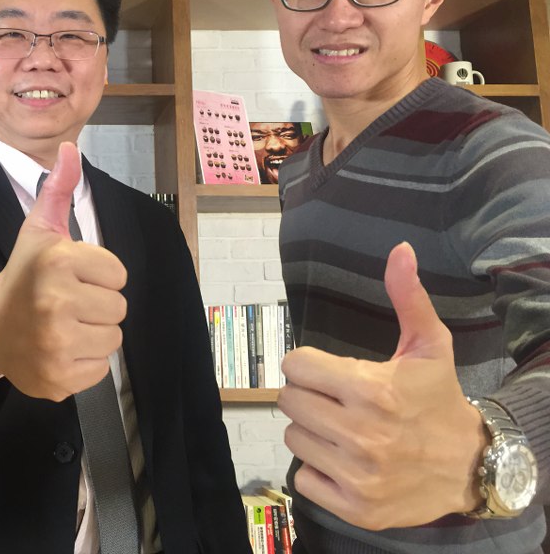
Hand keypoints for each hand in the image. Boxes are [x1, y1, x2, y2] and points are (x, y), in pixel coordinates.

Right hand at [0, 142, 127, 400]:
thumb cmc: (23, 276)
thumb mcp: (39, 230)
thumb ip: (58, 189)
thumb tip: (70, 148)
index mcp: (58, 262)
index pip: (119, 274)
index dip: (98, 276)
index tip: (70, 278)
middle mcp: (57, 302)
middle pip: (118, 308)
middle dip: (97, 305)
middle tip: (65, 304)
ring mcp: (57, 343)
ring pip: (113, 339)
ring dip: (94, 333)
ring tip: (64, 325)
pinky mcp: (59, 377)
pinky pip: (100, 370)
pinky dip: (84, 363)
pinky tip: (60, 349)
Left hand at [276, 242, 485, 529]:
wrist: (469, 466)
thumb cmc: (438, 399)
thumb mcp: (429, 346)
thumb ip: (407, 297)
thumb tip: (399, 251)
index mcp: (372, 390)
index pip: (295, 366)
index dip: (310, 366)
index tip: (331, 373)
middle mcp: (363, 434)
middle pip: (288, 401)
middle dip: (309, 396)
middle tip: (338, 402)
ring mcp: (358, 474)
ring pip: (293, 437)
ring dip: (313, 432)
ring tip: (345, 430)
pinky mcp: (355, 507)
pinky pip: (303, 478)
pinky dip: (318, 469)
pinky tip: (346, 460)